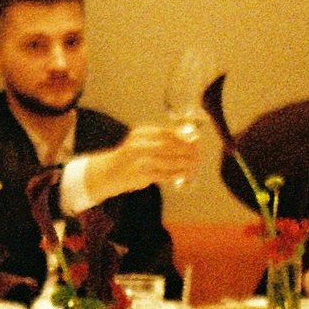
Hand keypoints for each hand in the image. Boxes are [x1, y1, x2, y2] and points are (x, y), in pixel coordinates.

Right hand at [84, 122, 201, 200]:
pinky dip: (176, 174)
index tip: (196, 140)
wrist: (110, 172)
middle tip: (198, 154)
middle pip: (169, 146)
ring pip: (168, 161)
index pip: (167, 133)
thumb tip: (188, 138)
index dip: (183, 137)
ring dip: (184, 163)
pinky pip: (164, 174)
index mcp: (141, 133)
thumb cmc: (132, 156)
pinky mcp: (141, 175)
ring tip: (194, 164)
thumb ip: (162, 140)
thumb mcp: (143, 141)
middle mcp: (139, 145)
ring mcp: (139, 160)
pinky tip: (184, 174)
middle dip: (186, 150)